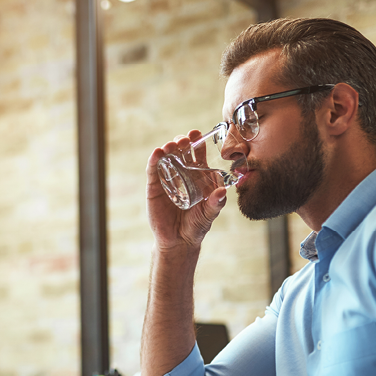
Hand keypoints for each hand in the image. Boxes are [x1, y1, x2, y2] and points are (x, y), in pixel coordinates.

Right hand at [147, 130, 226, 250]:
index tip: (198, 134)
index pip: (197, 155)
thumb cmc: (196, 226)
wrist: (178, 241)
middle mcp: (182, 174)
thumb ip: (215, 204)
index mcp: (197, 176)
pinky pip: (153, 170)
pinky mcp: (154, 187)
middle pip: (181, 152)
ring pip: (166, 158)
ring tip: (172, 145)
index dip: (197, 143)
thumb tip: (222, 191)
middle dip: (182, 142)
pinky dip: (154, 160)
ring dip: (168, 148)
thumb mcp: (208, 214)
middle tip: (186, 140)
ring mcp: (167, 179)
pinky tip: (157, 153)